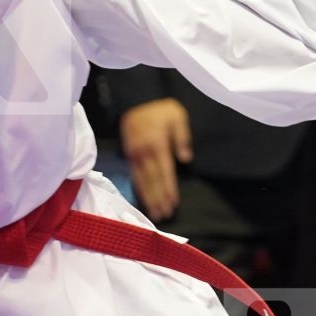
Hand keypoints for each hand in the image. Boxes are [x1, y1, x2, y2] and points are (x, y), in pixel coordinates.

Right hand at [120, 98, 192, 219]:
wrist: (136, 99)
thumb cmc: (160, 108)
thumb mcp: (177, 116)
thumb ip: (182, 137)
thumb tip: (186, 159)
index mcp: (158, 145)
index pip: (164, 172)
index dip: (168, 189)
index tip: (173, 203)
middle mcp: (145, 153)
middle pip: (152, 181)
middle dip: (159, 199)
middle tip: (164, 216)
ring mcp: (135, 155)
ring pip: (142, 181)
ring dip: (149, 198)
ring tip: (155, 213)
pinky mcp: (129, 155)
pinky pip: (135, 176)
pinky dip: (139, 189)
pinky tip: (144, 198)